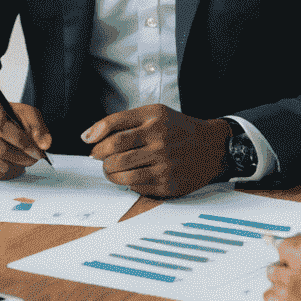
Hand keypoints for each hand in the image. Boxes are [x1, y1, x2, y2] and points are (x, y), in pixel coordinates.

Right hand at [0, 99, 51, 179]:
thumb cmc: (2, 116)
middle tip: (32, 158)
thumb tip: (43, 143)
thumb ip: (36, 125)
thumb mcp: (22, 112)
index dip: (22, 142)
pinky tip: (11, 166)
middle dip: (21, 156)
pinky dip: (5, 174)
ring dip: (14, 166)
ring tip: (22, 161)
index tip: (37, 150)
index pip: (2, 128)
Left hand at [80, 105, 226, 198]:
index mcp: (154, 120)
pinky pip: (136, 187)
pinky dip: (127, 182)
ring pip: (122, 174)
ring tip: (111, 168)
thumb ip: (122, 120)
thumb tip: (89, 136)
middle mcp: (160, 142)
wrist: (212, 147)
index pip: (114, 128)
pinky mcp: (168, 185)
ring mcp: (165, 165)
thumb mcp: (154, 113)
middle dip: (101, 157)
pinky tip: (130, 175)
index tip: (88, 141)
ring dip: (110, 172)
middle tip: (100, 157)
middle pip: (114, 153)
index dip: (95, 135)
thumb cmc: (178, 128)